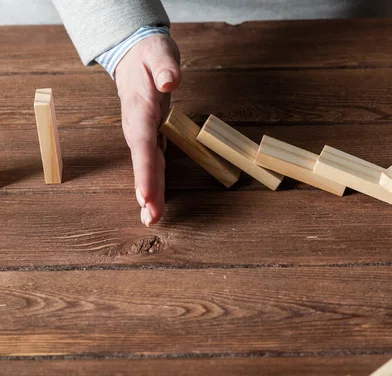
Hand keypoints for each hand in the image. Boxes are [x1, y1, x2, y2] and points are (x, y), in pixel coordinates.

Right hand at [115, 34, 180, 226]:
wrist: (134, 55)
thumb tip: (169, 82)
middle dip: (147, 191)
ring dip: (150, 194)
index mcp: (140, 109)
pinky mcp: (150, 137)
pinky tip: (154, 202)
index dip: (144, 170)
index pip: (142, 144)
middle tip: (151, 218)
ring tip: (152, 219)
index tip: (145, 194)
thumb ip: (165, 66)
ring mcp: (143, 134)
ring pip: (147, 167)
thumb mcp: (159, 53)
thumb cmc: (150, 55)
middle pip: (142, 163)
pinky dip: (154, 183)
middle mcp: (138, 127)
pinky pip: (152, 164)